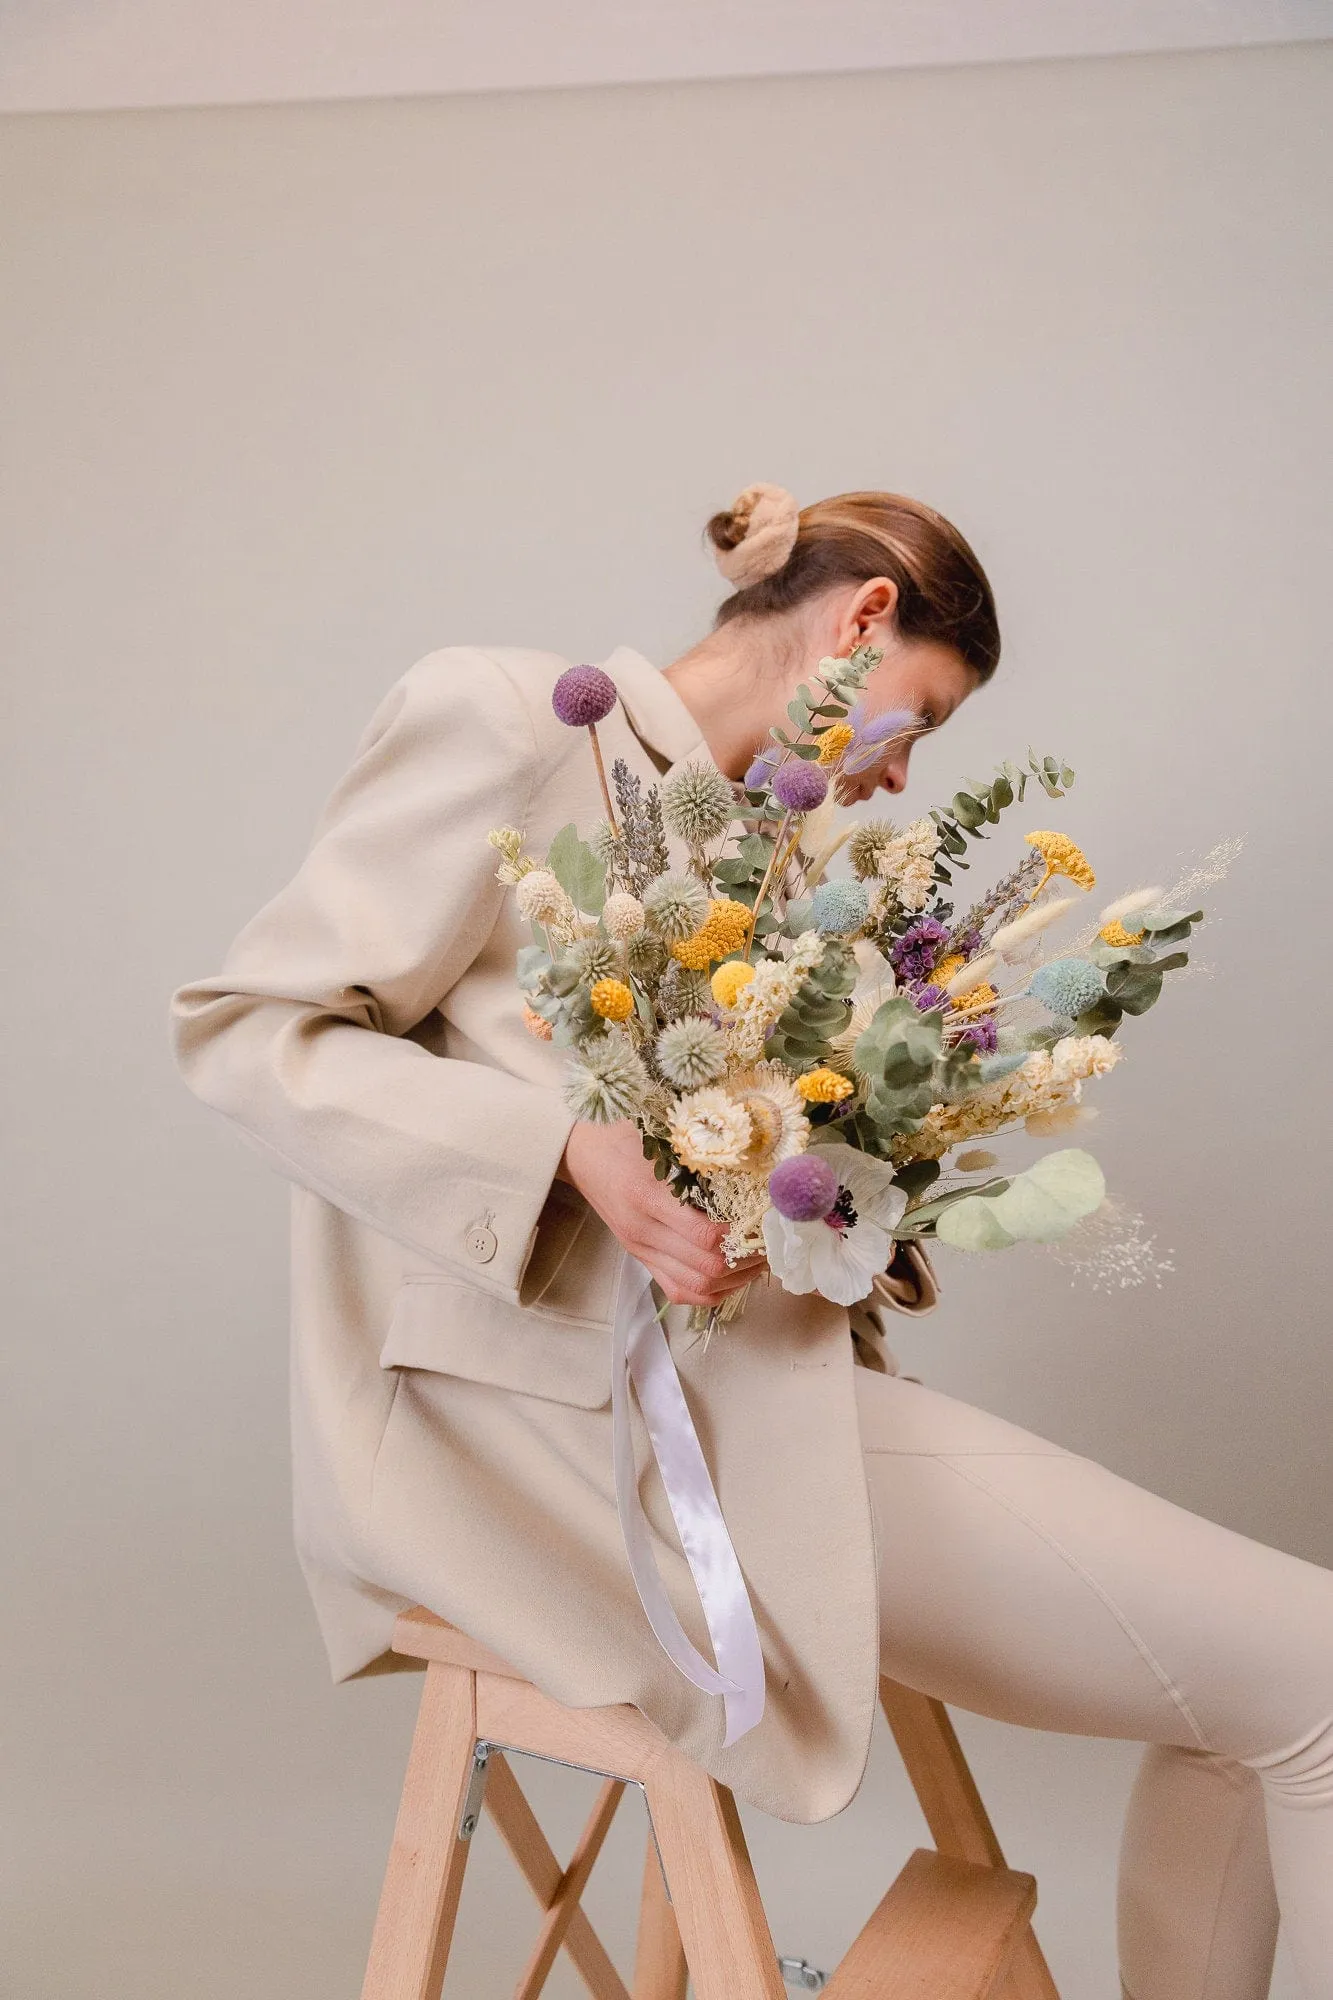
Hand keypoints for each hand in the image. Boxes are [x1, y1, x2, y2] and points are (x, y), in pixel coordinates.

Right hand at [559, 1121, 765, 1308]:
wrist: (581, 1151)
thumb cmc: (623, 1135)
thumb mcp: (662, 1136)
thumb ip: (700, 1151)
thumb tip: (751, 1162)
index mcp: (648, 1195)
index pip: (705, 1235)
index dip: (742, 1235)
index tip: (764, 1221)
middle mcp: (643, 1229)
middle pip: (706, 1267)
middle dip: (745, 1261)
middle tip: (770, 1244)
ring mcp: (640, 1248)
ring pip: (696, 1286)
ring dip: (733, 1281)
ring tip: (757, 1262)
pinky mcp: (639, 1257)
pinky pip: (678, 1291)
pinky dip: (710, 1292)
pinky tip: (731, 1276)